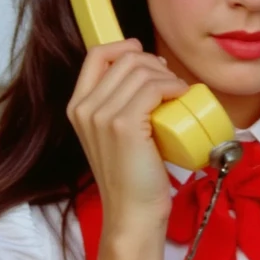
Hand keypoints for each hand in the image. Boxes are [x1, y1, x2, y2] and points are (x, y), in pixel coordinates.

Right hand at [67, 39, 188, 231]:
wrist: (132, 213)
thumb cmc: (132, 177)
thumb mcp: (115, 136)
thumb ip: (118, 107)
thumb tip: (147, 75)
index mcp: (78, 107)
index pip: (96, 54)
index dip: (124, 47)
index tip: (146, 55)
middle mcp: (84, 108)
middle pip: (124, 59)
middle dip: (154, 63)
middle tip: (171, 82)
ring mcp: (102, 116)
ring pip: (141, 71)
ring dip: (167, 76)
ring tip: (179, 92)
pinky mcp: (124, 125)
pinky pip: (153, 87)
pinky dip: (173, 86)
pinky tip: (181, 95)